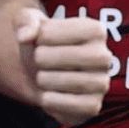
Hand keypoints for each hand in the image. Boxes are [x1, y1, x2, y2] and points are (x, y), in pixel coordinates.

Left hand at [16, 9, 113, 125]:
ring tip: (43, 76)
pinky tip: (48, 94)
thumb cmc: (41, 43)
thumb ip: (24, 21)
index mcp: (95, 29)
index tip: (41, 40)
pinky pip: (72, 106)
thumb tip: (25, 36)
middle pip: (66, 57)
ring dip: (45, 80)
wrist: (44, 72)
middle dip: (42, 59)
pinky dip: (52, 101)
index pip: (55, 32)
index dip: (39, 37)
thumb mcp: (29, 22)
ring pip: (69, 82)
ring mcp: (101, 83)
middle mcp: (104, 55)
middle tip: (39, 60)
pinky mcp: (93, 106)